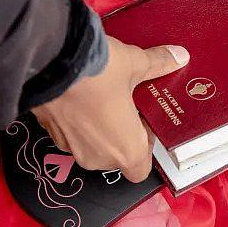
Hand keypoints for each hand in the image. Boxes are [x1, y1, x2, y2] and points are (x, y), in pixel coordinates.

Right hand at [32, 36, 188, 182]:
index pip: (139, 171)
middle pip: (115, 155)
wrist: (47, 63)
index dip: (145, 148)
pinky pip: (70, 133)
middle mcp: (97, 158)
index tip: (143, 121)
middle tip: (125, 102)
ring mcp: (70, 148)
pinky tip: (79, 92)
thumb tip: (180, 55)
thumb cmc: (100, 73)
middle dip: (121, 132)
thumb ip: (158, 64)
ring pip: (91, 145)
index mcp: (125, 151)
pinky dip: (76, 119)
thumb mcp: (135, 64)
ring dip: (98, 126)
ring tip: (102, 94)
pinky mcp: (48, 132)